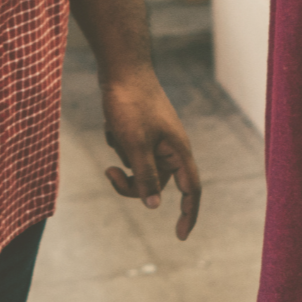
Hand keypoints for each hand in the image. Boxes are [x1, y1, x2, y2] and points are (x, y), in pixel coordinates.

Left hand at [99, 69, 201, 239]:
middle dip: (132, 183)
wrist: (121, 66)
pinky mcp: (141, 128)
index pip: (191, 190)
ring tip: (114, 131)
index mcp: (178, 150)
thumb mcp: (135, 145)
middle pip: (158, 182)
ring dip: (123, 158)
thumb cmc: (130, 103)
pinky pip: (129, 149)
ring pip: (140, 165)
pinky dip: (118, 141)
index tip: (180, 236)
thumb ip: (146, 177)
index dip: (188, 214)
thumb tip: (154, 206)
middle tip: (109, 174)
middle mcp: (171, 146)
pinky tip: (111, 122)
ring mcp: (156, 136)